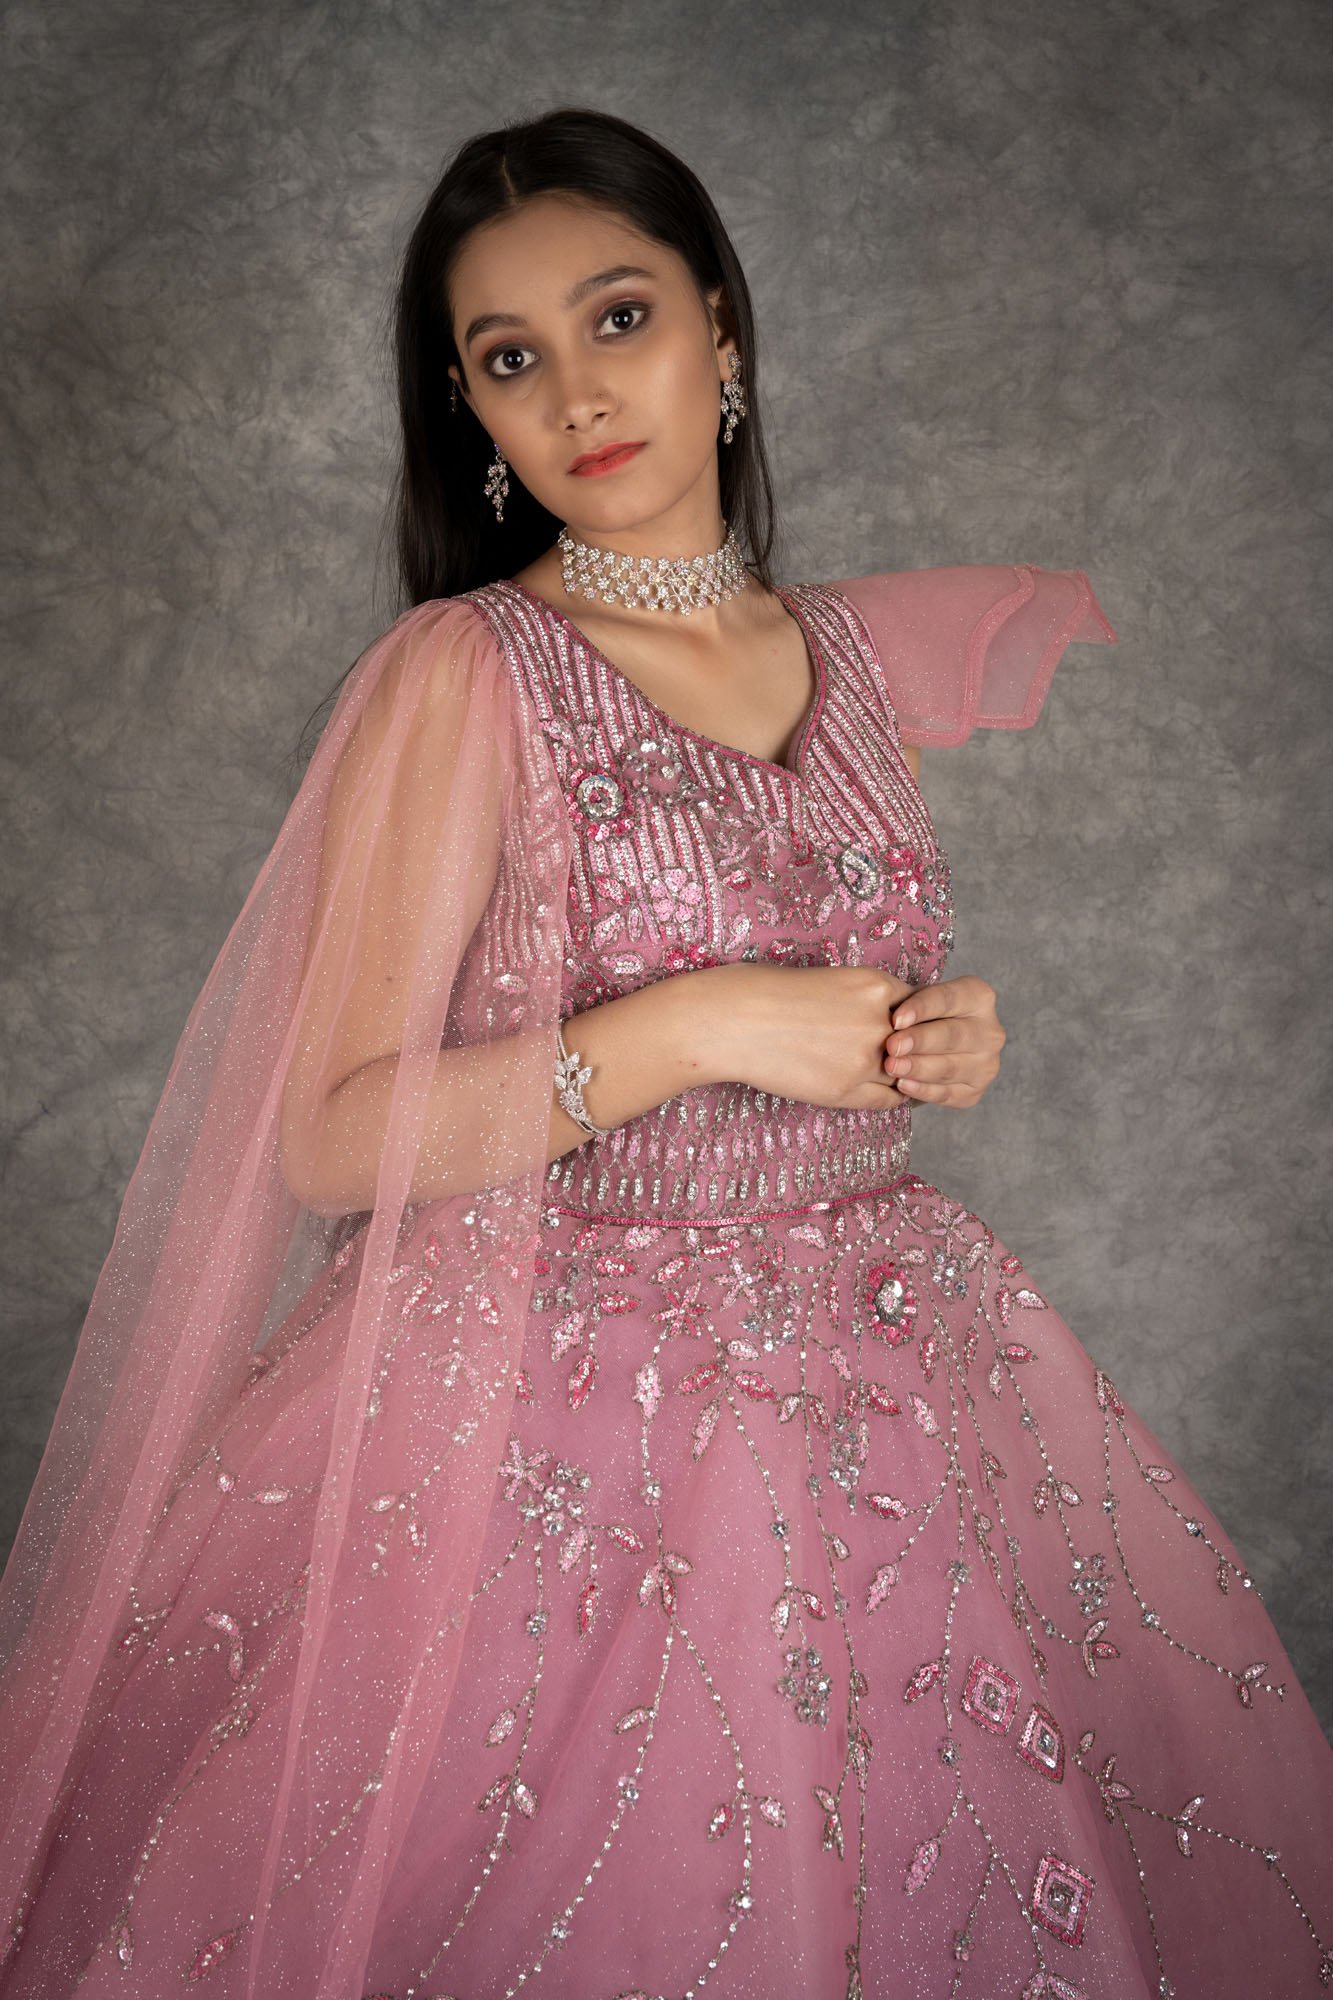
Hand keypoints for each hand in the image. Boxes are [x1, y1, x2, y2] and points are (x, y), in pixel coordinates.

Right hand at [696, 962, 917, 1111]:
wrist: (732, 1020)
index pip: (921, 1008)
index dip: (917, 1022)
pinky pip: (889, 1100)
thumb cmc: (769, 992)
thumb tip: (884, 1015)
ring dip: (907, 1077)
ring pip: (909, 1074)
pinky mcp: (845, 1091)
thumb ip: (864, 998)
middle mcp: (879, 1022)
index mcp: (876, 986)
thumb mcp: (830, 979)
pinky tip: (885, 1092)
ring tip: (904, 1079)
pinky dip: (892, 1097)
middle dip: (918, 1051)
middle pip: (921, 1043)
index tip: (912, 1031)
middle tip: (921, 1060)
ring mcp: (865, 1060)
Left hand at [881, 975, 1005, 1107]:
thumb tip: (892, 1021)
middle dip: (920, 1041)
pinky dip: (923, 1090)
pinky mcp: (974, 1091)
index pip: (948, 999)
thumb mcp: (915, 1000)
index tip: (896, 1019)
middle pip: (952, 1036)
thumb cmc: (919, 1015)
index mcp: (979, 997)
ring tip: (891, 1067)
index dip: (921, 1008)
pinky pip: (947, 1093)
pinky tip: (903, 1085)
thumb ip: (906, 1004)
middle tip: (892, 1046)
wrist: (929, 1046)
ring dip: (918, 1068)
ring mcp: (986, 1064)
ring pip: (949, 1067)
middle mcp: (990, 1031)